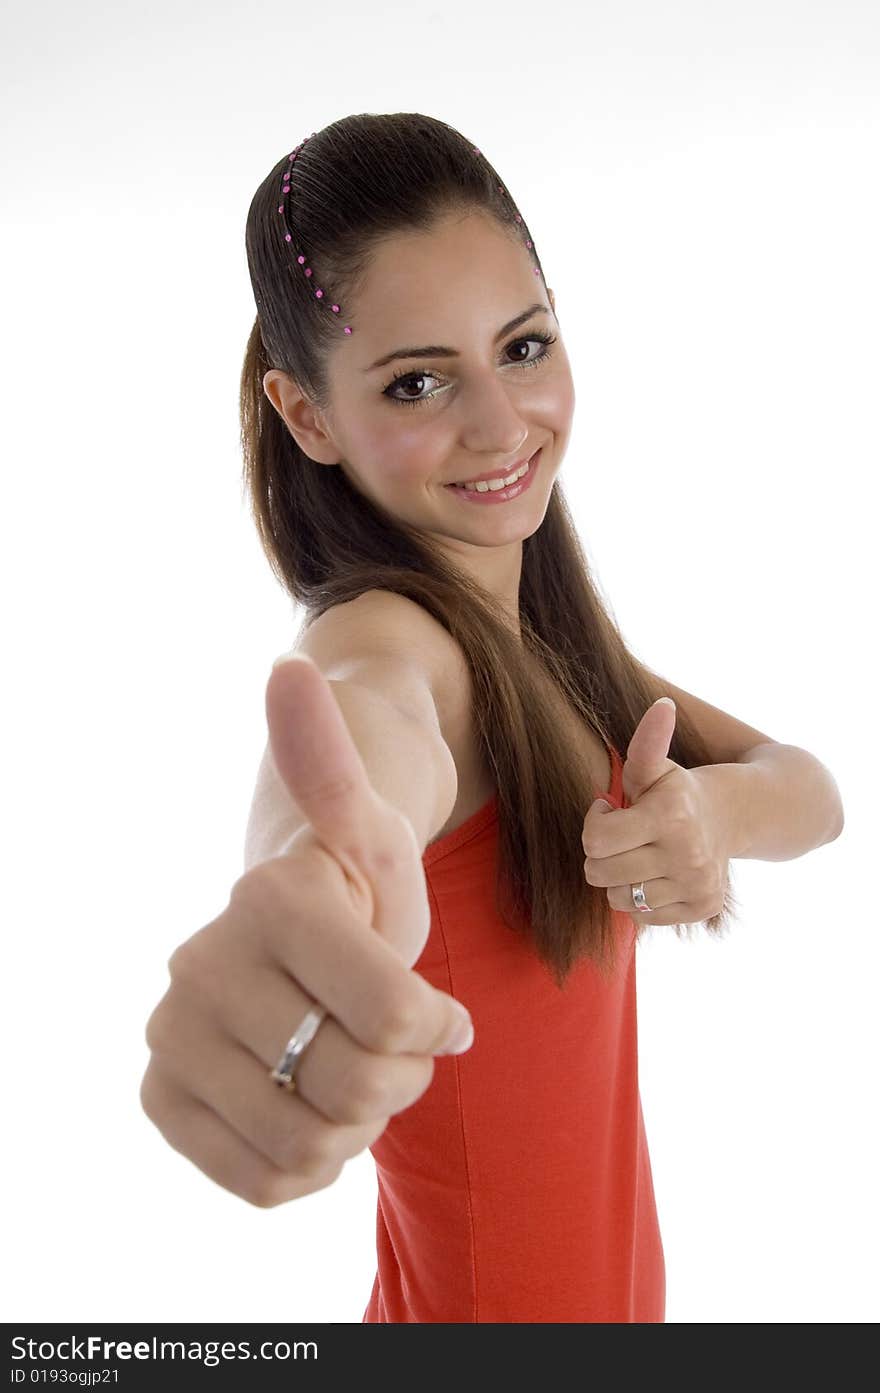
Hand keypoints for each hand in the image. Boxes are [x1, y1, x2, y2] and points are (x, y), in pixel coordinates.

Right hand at [140, 652, 473, 1209]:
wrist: (294, 936)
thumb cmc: (355, 883)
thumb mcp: (373, 827)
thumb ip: (334, 761)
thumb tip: (291, 670)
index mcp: (269, 898)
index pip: (395, 1014)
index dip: (436, 1028)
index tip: (442, 1014)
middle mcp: (199, 963)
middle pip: (356, 1083)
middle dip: (401, 1077)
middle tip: (393, 1044)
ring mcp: (170, 1033)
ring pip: (311, 1142)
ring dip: (359, 1122)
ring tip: (352, 1071)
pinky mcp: (162, 1095)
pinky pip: (263, 1180)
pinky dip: (311, 1164)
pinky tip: (313, 1110)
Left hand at [581, 697, 730, 926]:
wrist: (734, 816)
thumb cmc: (678, 790)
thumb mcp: (656, 767)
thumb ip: (648, 740)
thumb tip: (662, 704)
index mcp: (670, 816)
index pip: (596, 840)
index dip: (595, 824)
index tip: (609, 811)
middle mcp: (687, 854)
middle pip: (600, 874)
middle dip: (601, 854)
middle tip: (621, 837)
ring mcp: (697, 884)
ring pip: (619, 900)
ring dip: (620, 879)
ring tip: (640, 857)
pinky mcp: (702, 908)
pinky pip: (643, 917)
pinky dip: (642, 900)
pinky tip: (658, 875)